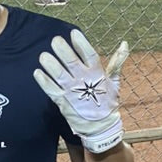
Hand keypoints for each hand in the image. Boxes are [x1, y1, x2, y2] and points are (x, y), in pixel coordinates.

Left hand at [34, 29, 128, 152]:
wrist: (101, 128)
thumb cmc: (107, 102)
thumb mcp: (114, 81)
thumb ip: (117, 62)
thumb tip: (124, 43)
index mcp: (97, 74)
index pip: (89, 54)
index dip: (81, 43)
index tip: (73, 33)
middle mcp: (84, 81)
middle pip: (71, 62)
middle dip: (62, 50)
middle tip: (54, 40)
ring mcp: (73, 92)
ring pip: (59, 75)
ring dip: (50, 64)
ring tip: (43, 55)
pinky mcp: (63, 102)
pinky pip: (51, 90)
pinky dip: (44, 81)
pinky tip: (37, 72)